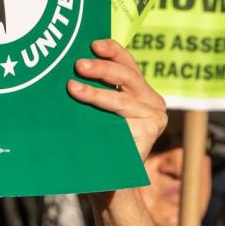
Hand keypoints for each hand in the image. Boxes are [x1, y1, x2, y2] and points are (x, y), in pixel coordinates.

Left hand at [68, 39, 166, 160]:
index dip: (112, 50)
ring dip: (95, 89)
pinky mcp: (152, 129)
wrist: (111, 181)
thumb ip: (97, 90)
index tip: (92, 44)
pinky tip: (82, 102)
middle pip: (127, 74)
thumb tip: (70, 65)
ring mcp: (154, 115)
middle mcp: (151, 100)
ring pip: (123, 95)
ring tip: (72, 87)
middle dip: (102, 66)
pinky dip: (101, 104)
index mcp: (140, 91)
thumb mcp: (99, 112)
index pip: (128, 63)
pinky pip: (123, 112)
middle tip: (78, 64)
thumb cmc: (100, 143)